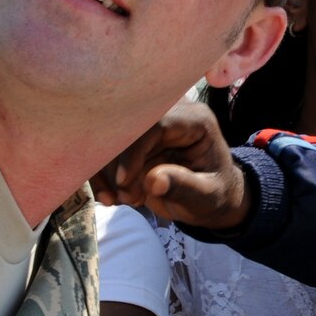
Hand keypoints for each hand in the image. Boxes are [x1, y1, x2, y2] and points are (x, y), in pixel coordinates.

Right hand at [93, 98, 254, 230]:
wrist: (209, 198)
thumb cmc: (215, 195)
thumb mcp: (207, 198)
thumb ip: (184, 188)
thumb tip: (154, 181)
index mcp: (194, 120)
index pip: (156, 122)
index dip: (134, 149)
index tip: (124, 182)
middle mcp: (169, 114)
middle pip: (126, 125)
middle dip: (115, 163)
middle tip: (124, 198)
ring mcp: (148, 125)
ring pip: (110, 138)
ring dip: (106, 172)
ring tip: (124, 201)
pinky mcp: (132, 140)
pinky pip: (104, 150)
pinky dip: (100, 175)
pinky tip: (110, 199)